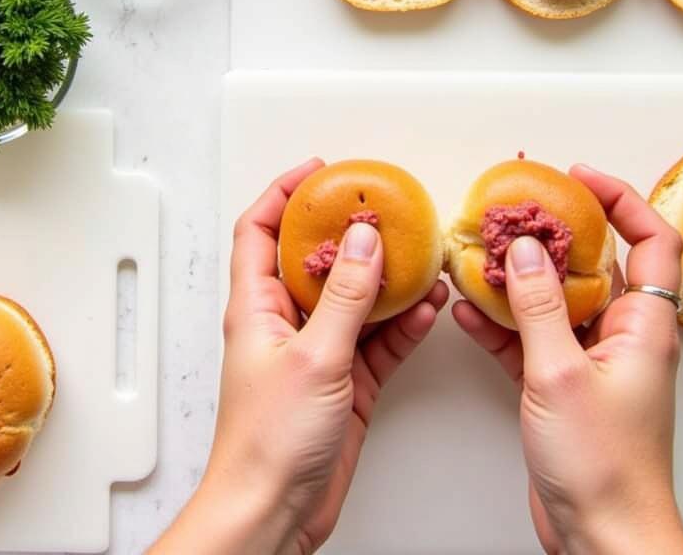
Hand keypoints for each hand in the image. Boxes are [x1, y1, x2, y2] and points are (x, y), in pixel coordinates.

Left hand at [151, 158, 448, 554]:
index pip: (258, 230)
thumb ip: (345, 296)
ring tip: (419, 256)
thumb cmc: (268, 441)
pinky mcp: (344, 382)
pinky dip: (402, 324)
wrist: (274, 512)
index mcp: (256, 305)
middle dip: (347, 232)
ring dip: (386, 279)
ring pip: (354, 299)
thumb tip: (364, 240)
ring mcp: (317, 352)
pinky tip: (426, 309)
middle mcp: (284, 322)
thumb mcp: (314, 357)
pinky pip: (377, 340)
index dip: (283, 194)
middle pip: (314, 259)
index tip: (319, 171)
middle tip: (383, 209)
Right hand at [454, 165, 682, 554]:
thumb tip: (521, 249)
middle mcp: (620, 337)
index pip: (651, 242)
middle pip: (595, 264)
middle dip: (553, 233)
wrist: (602, 537)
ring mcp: (588, 360)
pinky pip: (528, 336)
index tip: (577, 178)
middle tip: (515, 210)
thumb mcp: (561, 373)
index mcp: (641, 328)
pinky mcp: (559, 385)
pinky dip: (499, 321)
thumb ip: (538, 305)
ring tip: (480, 252)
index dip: (621, 200)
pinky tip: (467, 309)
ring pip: (554, 298)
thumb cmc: (604, 466)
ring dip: (517, 276)